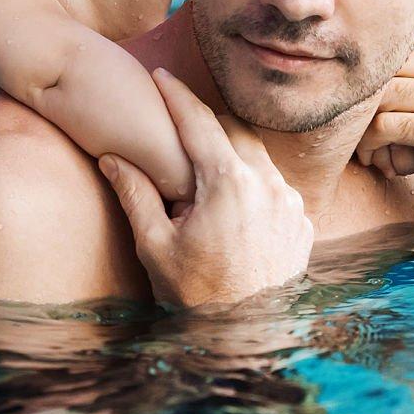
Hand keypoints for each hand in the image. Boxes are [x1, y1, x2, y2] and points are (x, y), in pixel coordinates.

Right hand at [98, 68, 313, 309]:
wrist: (246, 339)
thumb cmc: (197, 296)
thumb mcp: (155, 246)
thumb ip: (135, 194)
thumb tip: (112, 156)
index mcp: (229, 183)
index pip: (199, 122)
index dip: (175, 95)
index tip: (158, 74)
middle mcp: (267, 184)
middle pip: (233, 130)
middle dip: (205, 119)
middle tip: (176, 115)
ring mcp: (290, 204)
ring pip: (258, 156)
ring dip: (230, 150)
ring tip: (202, 158)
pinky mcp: (302, 223)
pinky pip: (274, 185)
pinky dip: (251, 180)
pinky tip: (231, 196)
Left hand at [358, 17, 413, 223]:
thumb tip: (365, 48)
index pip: (402, 33)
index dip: (375, 64)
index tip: (367, 96)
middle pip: (388, 62)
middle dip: (366, 97)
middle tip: (362, 129)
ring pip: (383, 93)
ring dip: (365, 126)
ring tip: (372, 150)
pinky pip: (387, 126)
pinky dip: (372, 145)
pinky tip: (380, 162)